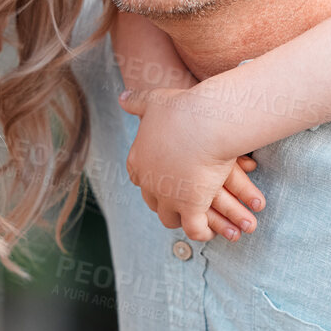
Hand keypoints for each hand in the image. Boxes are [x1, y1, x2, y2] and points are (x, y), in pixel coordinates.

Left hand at [119, 87, 263, 242]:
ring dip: (180, 218)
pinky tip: (209, 230)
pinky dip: (201, 232)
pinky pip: (194, 228)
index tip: (161, 177)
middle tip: (178, 199)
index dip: (150, 178)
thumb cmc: (183, 108)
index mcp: (138, 159)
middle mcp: (149, 182)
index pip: (138, 176)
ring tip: (193, 218)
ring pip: (169, 218)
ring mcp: (169, 197)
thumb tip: (121, 98)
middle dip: (164, 201)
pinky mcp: (191, 207)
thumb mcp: (155, 100)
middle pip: (152, 200)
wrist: (204, 122)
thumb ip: (136, 101)